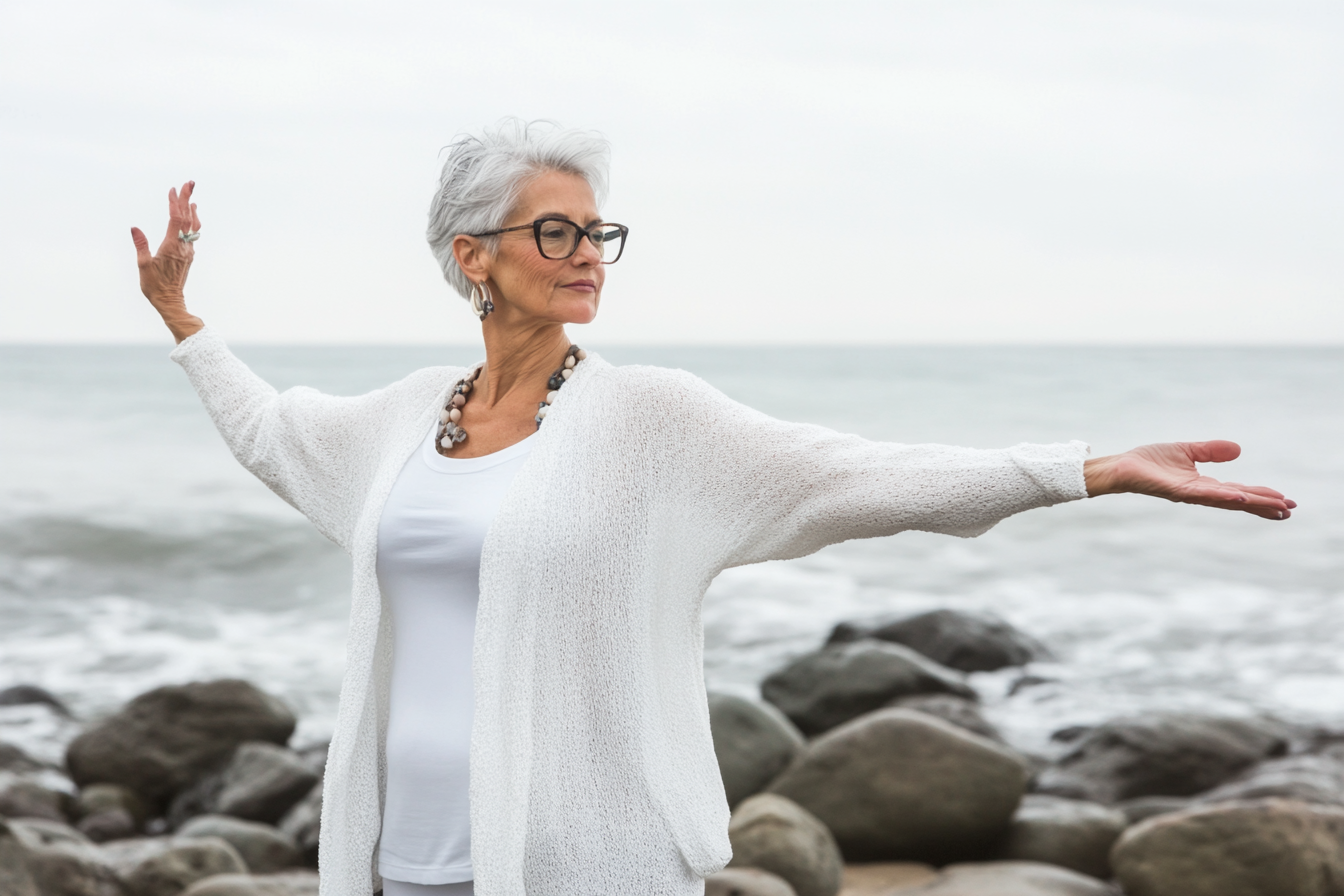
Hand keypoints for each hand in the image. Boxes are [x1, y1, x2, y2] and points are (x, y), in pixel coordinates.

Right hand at [131, 181, 203, 342]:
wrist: (170, 301)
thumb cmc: (155, 286)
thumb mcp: (143, 265)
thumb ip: (141, 245)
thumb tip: (134, 228)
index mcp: (172, 246)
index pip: (176, 219)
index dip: (175, 203)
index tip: (173, 189)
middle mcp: (183, 246)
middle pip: (187, 218)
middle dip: (187, 199)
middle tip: (189, 182)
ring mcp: (187, 251)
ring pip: (193, 226)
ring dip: (192, 210)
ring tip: (192, 197)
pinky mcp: (188, 256)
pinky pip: (192, 234)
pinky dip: (192, 222)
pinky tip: (191, 218)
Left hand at [1084, 440, 1294, 519]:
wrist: (1122, 467)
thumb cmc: (1150, 462)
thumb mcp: (1187, 452)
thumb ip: (1210, 451)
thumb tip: (1238, 450)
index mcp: (1203, 485)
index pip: (1239, 492)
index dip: (1261, 496)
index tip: (1285, 501)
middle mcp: (1200, 493)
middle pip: (1238, 501)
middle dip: (1263, 505)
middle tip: (1289, 511)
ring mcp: (1189, 494)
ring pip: (1226, 500)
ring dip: (1251, 503)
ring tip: (1275, 507)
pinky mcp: (1176, 491)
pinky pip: (1203, 495)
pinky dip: (1222, 497)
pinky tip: (1240, 498)